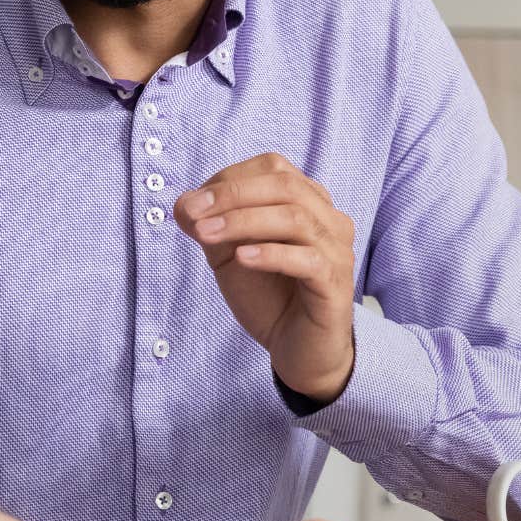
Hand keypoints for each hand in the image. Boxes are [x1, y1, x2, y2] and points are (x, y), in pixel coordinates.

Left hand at [176, 153, 358, 401]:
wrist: (298, 351)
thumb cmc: (269, 296)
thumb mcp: (229, 255)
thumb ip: (211, 226)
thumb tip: (183, 204)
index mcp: (308, 202)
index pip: (273, 168)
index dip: (230, 179)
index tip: (190, 203)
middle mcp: (330, 219)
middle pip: (285, 186)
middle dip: (232, 195)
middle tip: (193, 213)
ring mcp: (337, 250)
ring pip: (295, 218)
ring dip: (243, 222)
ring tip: (205, 235)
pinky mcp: (336, 284)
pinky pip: (308, 259)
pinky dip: (271, 254)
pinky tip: (242, 258)